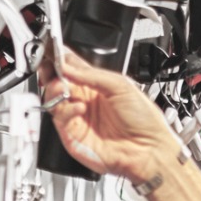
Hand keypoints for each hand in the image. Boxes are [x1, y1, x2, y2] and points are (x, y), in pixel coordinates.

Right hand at [38, 50, 177, 181]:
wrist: (149, 149)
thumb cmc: (143, 121)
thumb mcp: (121, 86)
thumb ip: (93, 74)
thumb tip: (67, 66)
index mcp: (95, 86)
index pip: (70, 68)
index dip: (59, 59)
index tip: (52, 51)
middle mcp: (83, 101)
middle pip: (55, 82)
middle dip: (51, 73)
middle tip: (53, 70)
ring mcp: (77, 119)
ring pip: (52, 100)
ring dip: (55, 90)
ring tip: (65, 87)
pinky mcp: (72, 136)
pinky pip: (59, 120)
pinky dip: (66, 111)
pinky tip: (80, 108)